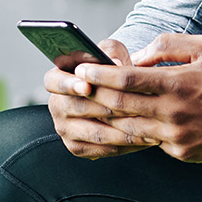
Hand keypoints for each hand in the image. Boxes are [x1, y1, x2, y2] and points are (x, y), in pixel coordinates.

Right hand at [45, 39, 138, 158]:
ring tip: (148, 125)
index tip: (87, 87)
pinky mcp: (77, 147)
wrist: (120, 98)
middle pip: (79, 108)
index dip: (69, 84)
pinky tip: (144, 139)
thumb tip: (115, 63)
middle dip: (110, 108)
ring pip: (96, 132)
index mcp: (57, 79)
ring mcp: (65, 128)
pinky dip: (126, 145)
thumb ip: (113, 52)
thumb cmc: (113, 72)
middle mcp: (57, 105)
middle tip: (137, 107)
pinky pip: (103, 149)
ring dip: (124, 130)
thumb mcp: (113, 54)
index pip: (53, 81)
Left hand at [48, 33, 201, 162]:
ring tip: (92, 110)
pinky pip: (151, 143)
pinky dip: (137, 134)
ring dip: (108, 120)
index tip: (82, 69)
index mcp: (176, 83)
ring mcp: (176, 136)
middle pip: (120, 106)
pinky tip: (125, 125)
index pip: (126, 78)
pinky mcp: (182, 153)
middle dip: (94, 97)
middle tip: (76, 89)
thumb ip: (167, 45)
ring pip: (130, 130)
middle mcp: (172, 112)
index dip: (99, 74)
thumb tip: (137, 56)